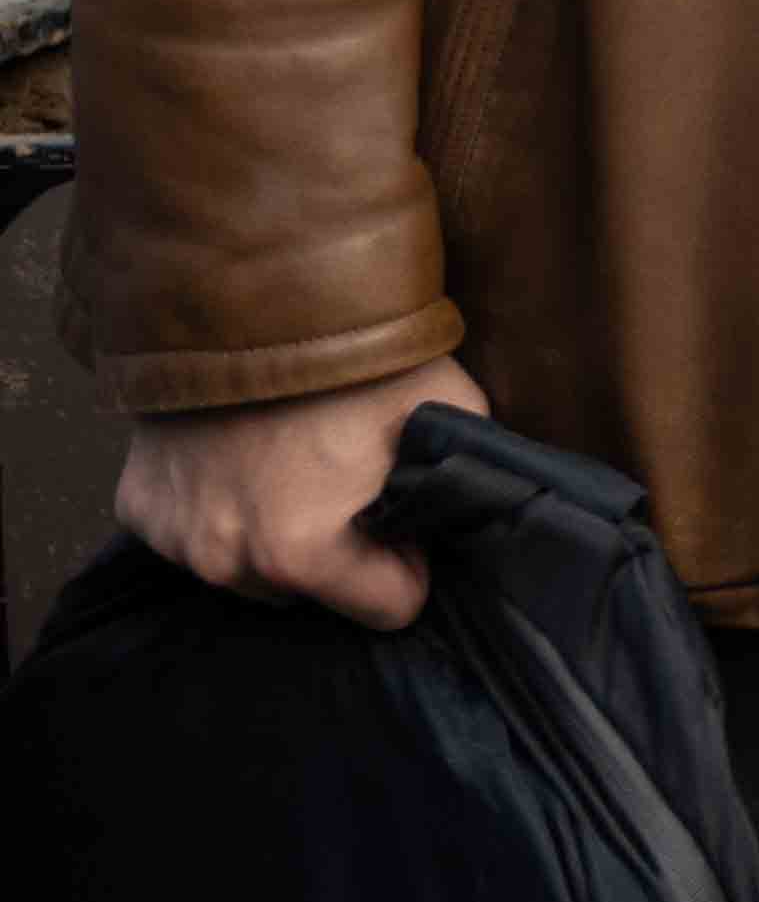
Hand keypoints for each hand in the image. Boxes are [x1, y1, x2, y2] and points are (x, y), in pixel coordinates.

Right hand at [110, 356, 486, 629]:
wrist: (248, 292)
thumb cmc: (357, 352)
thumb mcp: (449, 411)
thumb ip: (465, 483)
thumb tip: (476, 519)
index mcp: (302, 553)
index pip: (391, 608)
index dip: (412, 563)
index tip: (411, 522)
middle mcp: (229, 562)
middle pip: (316, 593)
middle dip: (342, 553)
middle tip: (351, 481)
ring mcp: (176, 538)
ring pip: (252, 571)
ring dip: (277, 536)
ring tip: (299, 465)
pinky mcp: (138, 509)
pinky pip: (196, 536)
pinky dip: (221, 509)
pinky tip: (243, 458)